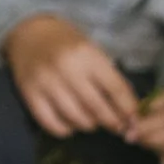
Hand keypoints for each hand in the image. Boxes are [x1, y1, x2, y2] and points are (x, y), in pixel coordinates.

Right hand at [3, 14, 139, 137]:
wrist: (29, 34)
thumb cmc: (67, 44)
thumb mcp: (92, 51)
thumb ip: (110, 78)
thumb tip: (130, 111)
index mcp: (86, 54)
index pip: (115, 89)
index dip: (128, 108)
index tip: (134, 119)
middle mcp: (66, 68)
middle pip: (97, 107)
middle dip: (112, 122)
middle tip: (116, 126)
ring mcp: (46, 83)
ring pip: (76, 119)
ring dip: (89, 125)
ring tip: (91, 120)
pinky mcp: (29, 95)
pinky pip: (52, 124)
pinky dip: (66, 130)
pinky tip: (70, 122)